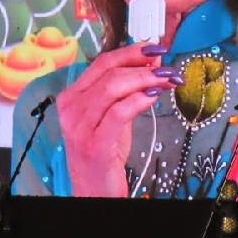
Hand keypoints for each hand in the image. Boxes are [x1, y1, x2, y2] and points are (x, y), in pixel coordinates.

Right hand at [57, 43, 180, 196]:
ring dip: (146, 79)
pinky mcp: (94, 144)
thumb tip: (152, 62)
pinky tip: (155, 96)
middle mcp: (70, 109)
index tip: (154, 47)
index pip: (101, 62)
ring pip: (113, 87)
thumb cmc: (103, 152)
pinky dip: (140, 99)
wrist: (93, 190)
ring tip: (167, 79)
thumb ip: (126, 90)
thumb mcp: (112, 115)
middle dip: (143, 64)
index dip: (130, 51)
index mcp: (71, 97)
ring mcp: (80, 127)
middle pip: (109, 71)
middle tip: (167, 65)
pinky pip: (119, 112)